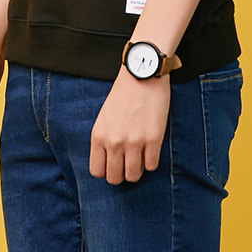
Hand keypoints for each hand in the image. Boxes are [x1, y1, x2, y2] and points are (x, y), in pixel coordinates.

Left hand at [89, 67, 169, 183]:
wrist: (142, 74)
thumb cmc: (123, 94)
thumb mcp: (104, 117)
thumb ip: (104, 139)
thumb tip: (110, 162)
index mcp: (98, 136)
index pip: (97, 172)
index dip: (107, 171)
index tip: (114, 164)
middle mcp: (114, 142)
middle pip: (115, 178)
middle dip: (122, 173)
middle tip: (128, 162)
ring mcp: (134, 142)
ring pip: (133, 176)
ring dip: (137, 169)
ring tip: (140, 155)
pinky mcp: (153, 138)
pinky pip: (151, 166)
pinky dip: (151, 160)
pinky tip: (151, 148)